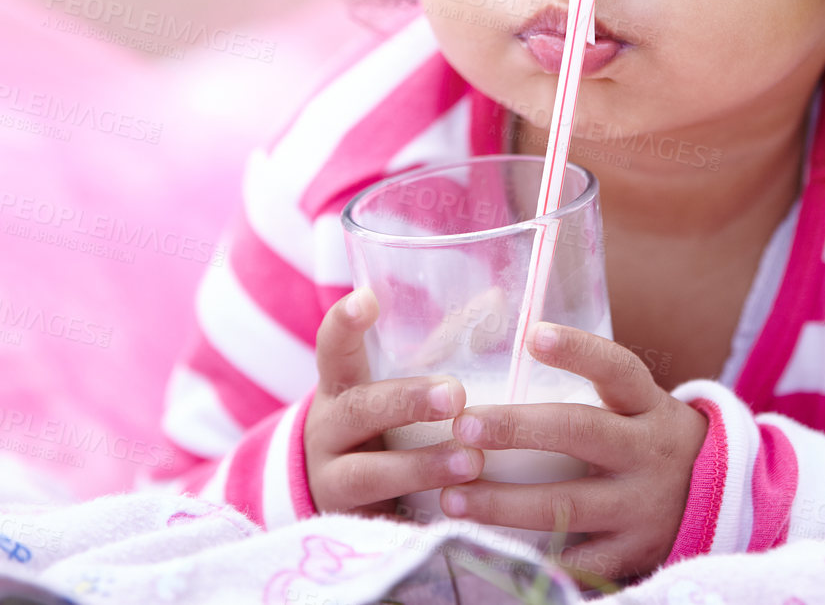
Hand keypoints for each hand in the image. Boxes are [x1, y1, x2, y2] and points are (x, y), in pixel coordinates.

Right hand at [303, 288, 485, 515]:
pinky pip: (382, 527)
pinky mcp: (352, 528)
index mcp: (340, 386)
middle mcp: (328, 432)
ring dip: (420, 467)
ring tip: (473, 463)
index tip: (368, 299)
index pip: (332, 348)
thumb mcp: (393, 384)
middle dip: (408, 402)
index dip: (345, 324)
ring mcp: (334, 483)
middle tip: (457, 396)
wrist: (336, 496)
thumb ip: (439, 345)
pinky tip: (457, 523)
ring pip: (368, 475)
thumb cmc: (382, 425)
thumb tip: (496, 297)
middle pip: (359, 410)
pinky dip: (417, 526)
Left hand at [440, 323, 708, 582]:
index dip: (577, 350)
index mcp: (647, 405)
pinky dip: (535, 561)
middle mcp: (648, 451)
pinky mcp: (633, 553)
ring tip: (452, 497)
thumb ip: (587, 381)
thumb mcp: (635, 404)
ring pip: (568, 503)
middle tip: (463, 425)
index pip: (616, 368)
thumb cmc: (644, 439)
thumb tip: (505, 337)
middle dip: (517, 429)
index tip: (532, 335)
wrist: (712, 500)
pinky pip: (579, 562)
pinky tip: (488, 553)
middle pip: (581, 432)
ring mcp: (641, 506)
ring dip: (504, 503)